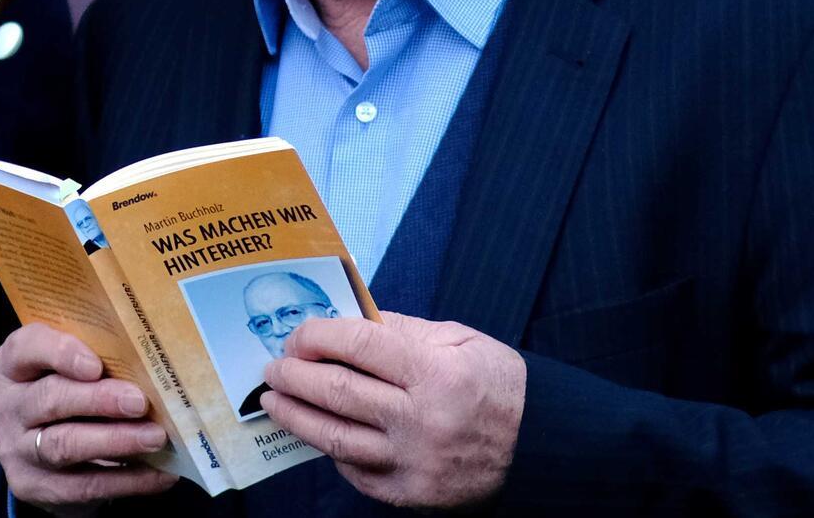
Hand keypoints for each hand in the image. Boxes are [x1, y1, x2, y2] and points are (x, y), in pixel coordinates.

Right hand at [0, 322, 178, 514]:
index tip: (97, 365)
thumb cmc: (58, 389)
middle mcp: (6, 407)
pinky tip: (158, 473)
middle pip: (49, 399)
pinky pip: (83, 486)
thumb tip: (145, 362)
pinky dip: (126, 480)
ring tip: (154, 437)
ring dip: (115, 441)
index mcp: (9, 366)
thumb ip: (88, 356)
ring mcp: (16, 450)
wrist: (31, 446)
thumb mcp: (58, 365)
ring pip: (64, 446)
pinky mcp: (35, 487)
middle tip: (139, 402)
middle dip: (98, 401)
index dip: (61, 354)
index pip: (26, 348)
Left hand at [260, 311, 524, 508]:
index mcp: (437, 371)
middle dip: (294, 376)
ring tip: (273, 402)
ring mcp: (415, 462)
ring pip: (336, 437)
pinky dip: (331, 451)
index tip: (296, 335)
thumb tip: (345, 319)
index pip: (358, 343)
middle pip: (338, 392)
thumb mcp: (459, 340)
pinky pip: (356, 472)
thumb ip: (401, 329)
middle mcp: (423, 419)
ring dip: (296, 417)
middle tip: (272, 368)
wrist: (540, 448)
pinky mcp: (411, 494)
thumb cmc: (497, 386)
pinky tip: (317, 433)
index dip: (317, 336)